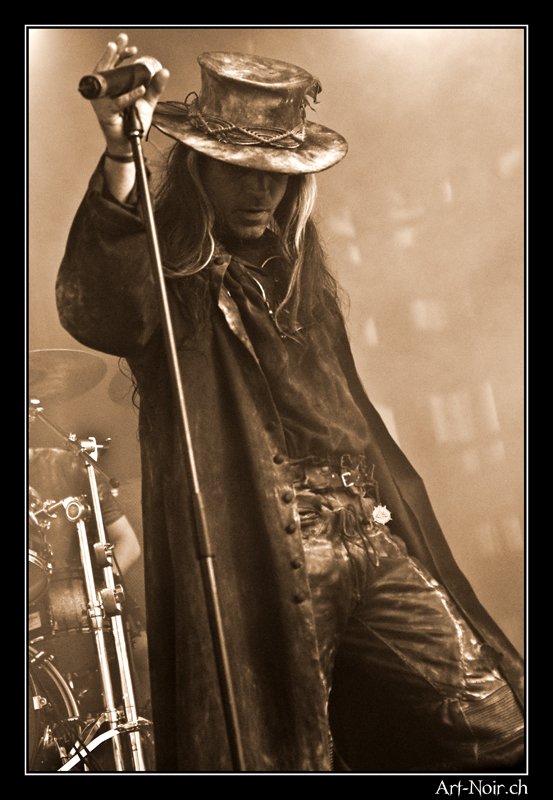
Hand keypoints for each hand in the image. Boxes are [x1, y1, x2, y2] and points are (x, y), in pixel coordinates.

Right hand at [89, 33, 169, 155]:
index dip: (121, 54)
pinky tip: (142, 89)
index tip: (133, 48)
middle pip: (106, 67)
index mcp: (112, 86)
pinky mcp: (106, 113)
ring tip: (125, 54)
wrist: (128, 144)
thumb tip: (164, 70)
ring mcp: (103, 102)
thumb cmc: (133, 122)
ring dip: (113, 64)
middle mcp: (104, 92)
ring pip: (107, 80)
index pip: (114, 65)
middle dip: (113, 52)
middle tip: (120, 40)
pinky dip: (131, 95)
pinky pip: (119, 102)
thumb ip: (154, 87)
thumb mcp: (147, 102)